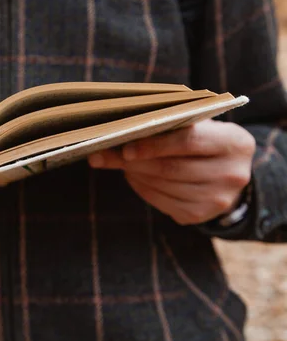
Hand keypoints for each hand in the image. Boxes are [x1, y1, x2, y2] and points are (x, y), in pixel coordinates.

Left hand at [87, 119, 255, 224]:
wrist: (228, 174)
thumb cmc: (204, 141)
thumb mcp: (199, 126)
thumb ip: (169, 125)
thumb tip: (122, 130)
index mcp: (235, 143)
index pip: (187, 141)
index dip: (153, 145)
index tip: (126, 147)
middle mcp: (232, 174)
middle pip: (170, 167)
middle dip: (133, 161)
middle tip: (105, 154)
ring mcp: (217, 199)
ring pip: (162, 185)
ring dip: (135, 173)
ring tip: (122, 162)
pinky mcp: (199, 215)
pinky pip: (160, 201)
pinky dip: (142, 187)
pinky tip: (135, 176)